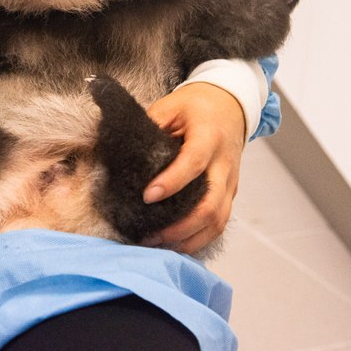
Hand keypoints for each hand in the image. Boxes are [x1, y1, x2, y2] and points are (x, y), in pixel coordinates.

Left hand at [141, 82, 245, 253]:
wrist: (229, 107)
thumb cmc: (195, 106)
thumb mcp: (170, 105)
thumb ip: (150, 126)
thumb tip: (120, 150)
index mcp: (209, 136)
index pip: (193, 163)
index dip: (171, 182)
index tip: (147, 197)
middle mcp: (224, 164)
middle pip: (211, 204)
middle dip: (180, 226)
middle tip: (149, 235)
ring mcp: (231, 182)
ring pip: (218, 220)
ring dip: (189, 238)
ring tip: (157, 244)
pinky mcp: (230, 194)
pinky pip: (219, 222)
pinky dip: (199, 238)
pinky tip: (175, 245)